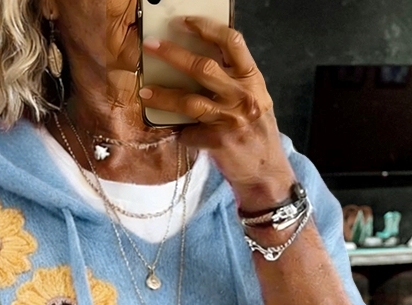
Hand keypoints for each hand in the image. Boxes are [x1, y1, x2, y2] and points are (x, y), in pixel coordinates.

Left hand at [139, 18, 295, 210]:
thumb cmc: (256, 136)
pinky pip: (189, 132)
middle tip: (151, 47)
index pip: (232, 42)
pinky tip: (179, 134)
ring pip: (189, 100)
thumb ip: (234, 84)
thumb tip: (199, 67)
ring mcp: (231, 119)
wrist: (266, 174)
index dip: (207, 28)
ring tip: (145, 91)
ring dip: (163, 95)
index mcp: (253, 80)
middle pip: (203, 67)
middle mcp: (243, 96)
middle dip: (173, 54)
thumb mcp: (255, 102)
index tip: (186, 22)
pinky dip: (181, 133)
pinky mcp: (218, 141)